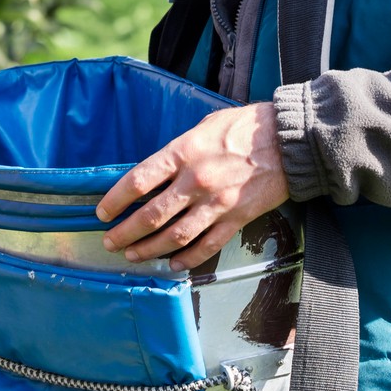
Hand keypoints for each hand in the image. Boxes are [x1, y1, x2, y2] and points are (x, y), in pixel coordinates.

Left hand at [95, 102, 289, 269]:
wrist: (288, 141)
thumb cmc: (244, 126)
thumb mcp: (203, 126)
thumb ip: (178, 150)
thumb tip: (156, 170)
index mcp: (183, 153)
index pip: (138, 181)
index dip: (115, 200)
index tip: (102, 212)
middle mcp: (195, 181)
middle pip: (151, 215)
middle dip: (125, 233)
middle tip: (109, 242)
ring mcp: (216, 204)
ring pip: (174, 236)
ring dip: (149, 250)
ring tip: (132, 256)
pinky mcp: (236, 220)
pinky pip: (207, 246)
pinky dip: (187, 259)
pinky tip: (172, 264)